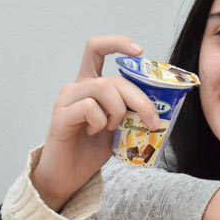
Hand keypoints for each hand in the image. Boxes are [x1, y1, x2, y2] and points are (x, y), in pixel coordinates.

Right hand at [31, 35, 161, 210]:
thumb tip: (160, 107)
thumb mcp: (118, 126)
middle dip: (139, 99)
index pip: (97, 49)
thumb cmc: (91, 149)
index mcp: (90, 84)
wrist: (68, 176)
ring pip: (103, 88)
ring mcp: (66, 100)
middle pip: (113, 78)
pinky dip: (100, 122)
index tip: (139, 50)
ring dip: (118, 110)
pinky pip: (89, 107)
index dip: (117, 43)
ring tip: (113, 128)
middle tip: (152, 121)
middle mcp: (76, 87)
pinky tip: (94, 133)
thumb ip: (131, 110)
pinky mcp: (60, 116)